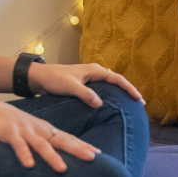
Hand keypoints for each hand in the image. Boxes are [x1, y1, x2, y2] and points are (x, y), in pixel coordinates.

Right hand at [0, 91, 100, 171]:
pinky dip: (23, 154)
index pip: (68, 137)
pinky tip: (29, 166)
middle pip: (61, 140)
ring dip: (52, 157)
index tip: (99, 154)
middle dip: (77, 149)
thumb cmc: (8, 122)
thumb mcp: (30, 130)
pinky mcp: (8, 133)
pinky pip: (17, 145)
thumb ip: (43, 139)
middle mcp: (38, 129)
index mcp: (44, 129)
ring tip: (63, 169)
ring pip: (41, 145)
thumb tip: (57, 152)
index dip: (83, 145)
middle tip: (93, 158)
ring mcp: (24, 130)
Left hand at [28, 62, 143, 106]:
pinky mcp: (83, 86)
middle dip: (128, 91)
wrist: (38, 77)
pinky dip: (110, 97)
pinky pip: (101, 91)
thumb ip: (85, 94)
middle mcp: (94, 73)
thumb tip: (100, 103)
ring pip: (109, 86)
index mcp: (94, 70)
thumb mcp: (70, 86)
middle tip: (139, 103)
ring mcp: (89, 79)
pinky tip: (111, 106)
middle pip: (116, 82)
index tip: (139, 99)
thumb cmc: (54, 79)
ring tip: (129, 105)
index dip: (129, 88)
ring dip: (120, 94)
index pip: (117, 79)